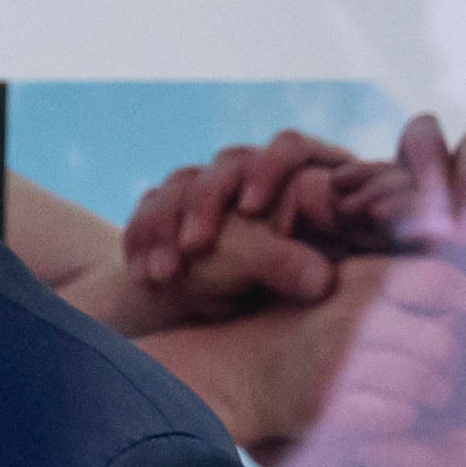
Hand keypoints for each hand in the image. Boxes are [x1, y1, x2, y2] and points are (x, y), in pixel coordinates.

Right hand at [116, 130, 399, 319]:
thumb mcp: (268, 271)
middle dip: (205, 204)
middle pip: (232, 164)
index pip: (290, 147)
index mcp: (303, 181)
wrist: (204, 320)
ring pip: (185, 184)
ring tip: (165, 275)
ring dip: (168, 227)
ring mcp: (215, 189)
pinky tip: (146, 273)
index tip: (250, 208)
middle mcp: (260, 178)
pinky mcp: (176, 205)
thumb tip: (320, 281)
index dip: (271, 168)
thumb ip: (284, 262)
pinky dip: (146, 239)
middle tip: (195, 246)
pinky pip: (151, 206)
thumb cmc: (254, 294)